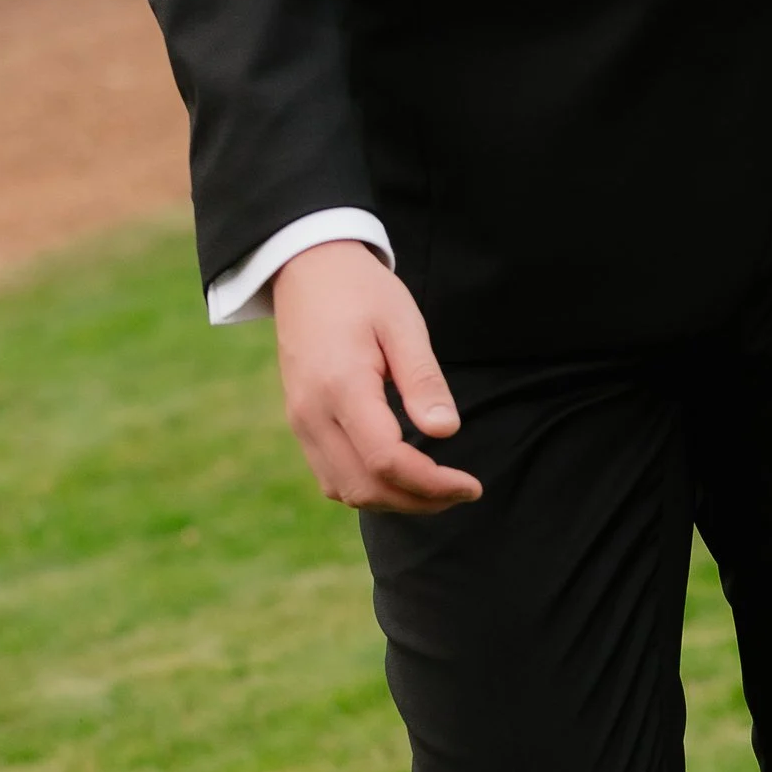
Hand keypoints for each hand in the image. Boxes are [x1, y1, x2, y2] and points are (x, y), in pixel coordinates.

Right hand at [270, 239, 482, 513]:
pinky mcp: (300, 422)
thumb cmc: (361, 292)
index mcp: (341, 386)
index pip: (387, 460)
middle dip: (418, 501)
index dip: (432, 483)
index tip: (472, 485)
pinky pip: (331, 475)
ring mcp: (300, 421)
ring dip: (393, 500)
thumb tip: (447, 432)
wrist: (307, 270)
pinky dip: (367, 487)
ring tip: (438, 489)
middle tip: (462, 492)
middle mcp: (312, 413)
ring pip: (344, 489)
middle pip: (364, 487)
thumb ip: (423, 380)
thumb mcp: (403, 324)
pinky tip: (402, 476)